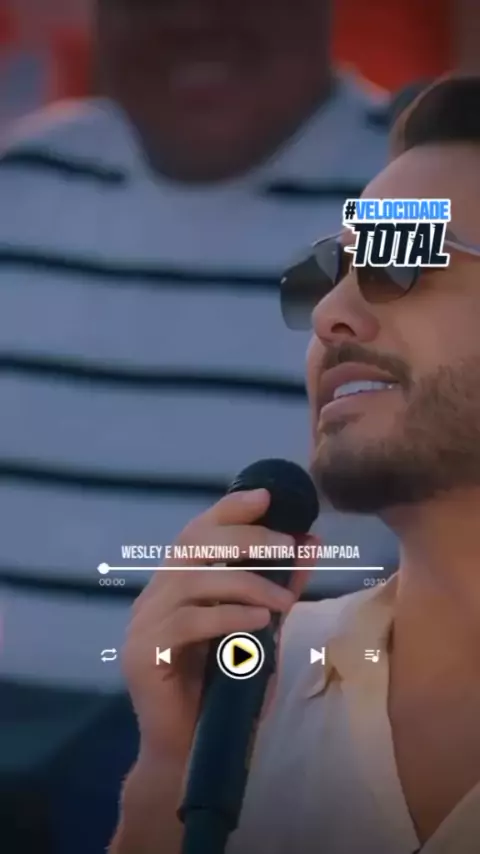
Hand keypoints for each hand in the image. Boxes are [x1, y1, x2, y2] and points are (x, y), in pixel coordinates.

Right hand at [122, 488, 317, 767]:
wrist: (192, 754)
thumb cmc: (226, 689)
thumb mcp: (262, 629)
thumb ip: (280, 587)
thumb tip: (312, 542)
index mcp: (177, 584)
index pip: (198, 531)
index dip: (229, 509)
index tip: (267, 495)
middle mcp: (155, 595)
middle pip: (194, 544)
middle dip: (245, 538)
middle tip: (288, 546)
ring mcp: (144, 624)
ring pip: (193, 580)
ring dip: (246, 584)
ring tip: (284, 603)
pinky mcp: (143, 654)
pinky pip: (188, 623)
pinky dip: (228, 618)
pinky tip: (258, 625)